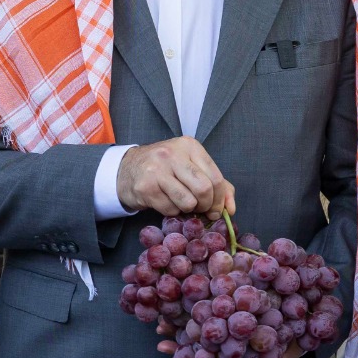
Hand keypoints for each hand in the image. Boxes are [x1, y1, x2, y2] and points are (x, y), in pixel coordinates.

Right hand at [116, 138, 235, 218]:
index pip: (215, 177)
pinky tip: (165, 201)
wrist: (127, 169)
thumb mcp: (192, 168)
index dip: (220, 199)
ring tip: (181, 202)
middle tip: (201, 210)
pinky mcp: (146, 187)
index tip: (217, 210)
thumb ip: (217, 185)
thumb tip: (230, 209)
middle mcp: (173, 154)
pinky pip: (170, 209)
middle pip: (204, 189)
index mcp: (189, 146)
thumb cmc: (166, 169)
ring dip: (188, 210)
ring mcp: (157, 169)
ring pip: (188, 202)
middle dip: (206, 206)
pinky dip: (172, 211)